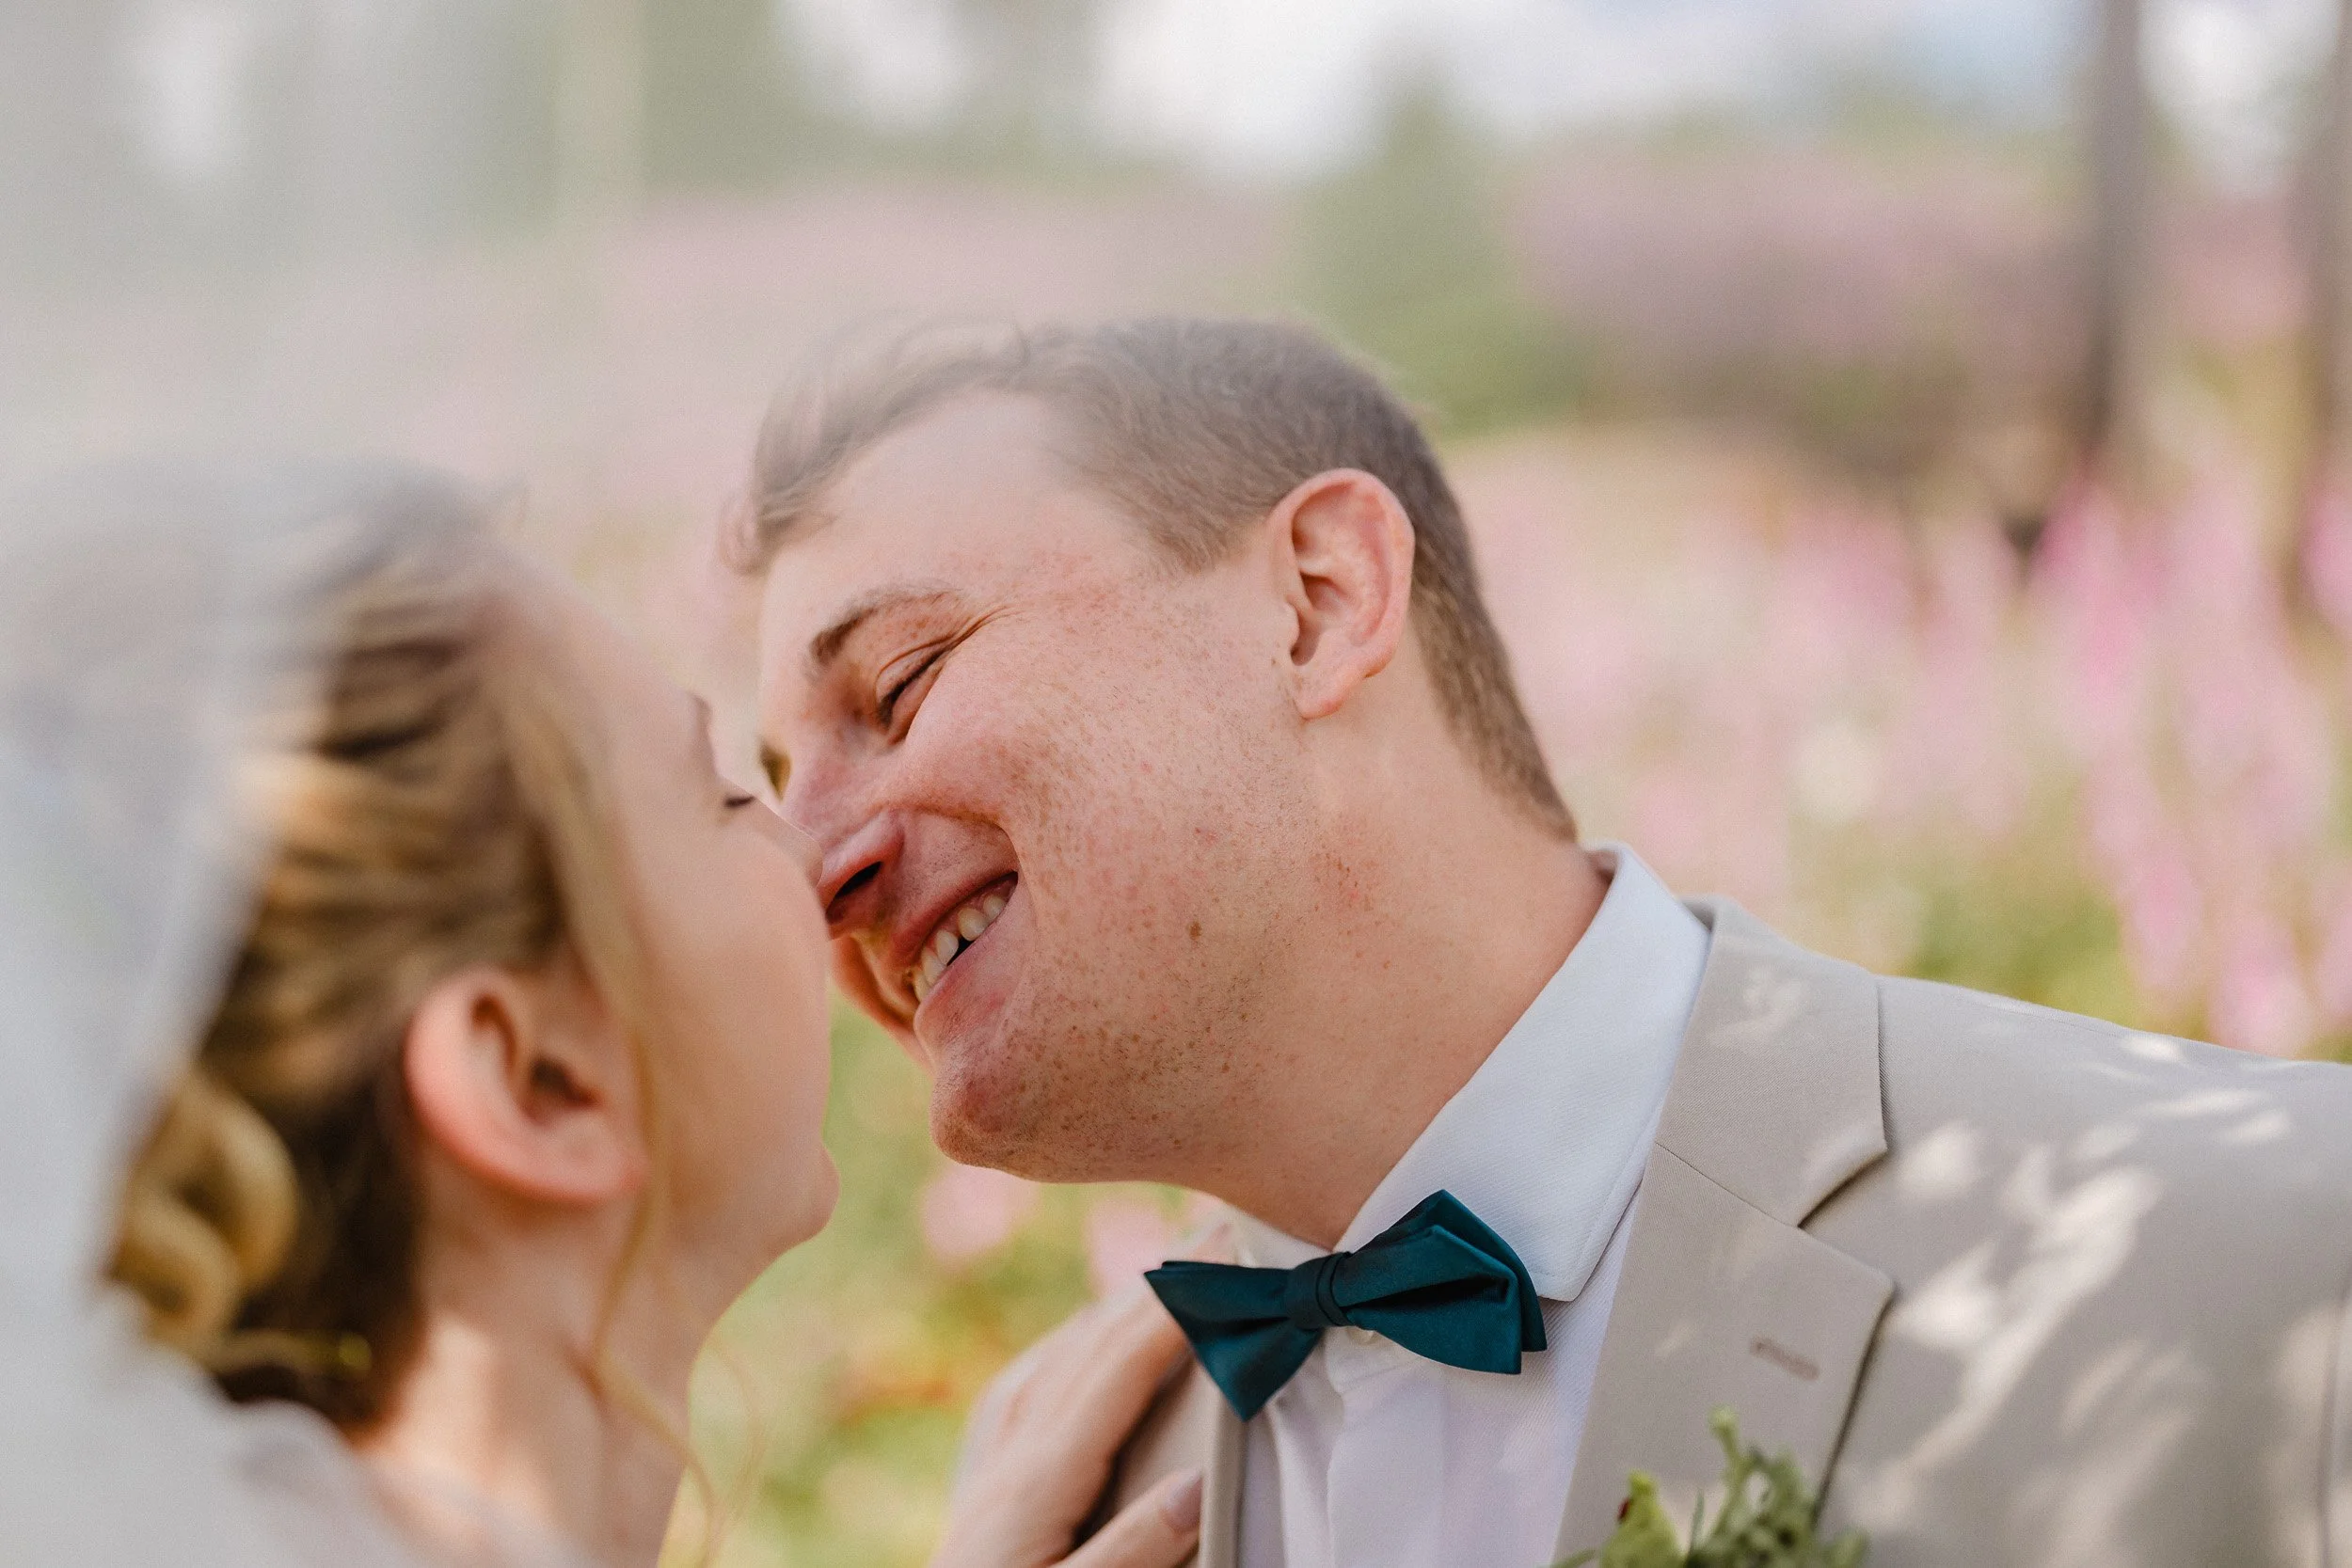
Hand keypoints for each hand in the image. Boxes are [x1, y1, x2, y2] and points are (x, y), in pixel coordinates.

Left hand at [929, 1283, 1201, 1567]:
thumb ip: (1133, 1548)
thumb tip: (1196, 1483)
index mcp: (1039, 1480)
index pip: (1119, 1374)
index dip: (1171, 1317)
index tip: (1215, 1272)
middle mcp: (1012, 1457)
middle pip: (1090, 1351)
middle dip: (1151, 1295)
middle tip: (1204, 1245)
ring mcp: (990, 1468)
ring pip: (1053, 1363)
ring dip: (1107, 1316)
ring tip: (1151, 1284)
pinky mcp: (979, 1489)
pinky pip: (1019, 1391)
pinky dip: (1056, 1352)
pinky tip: (1067, 1346)